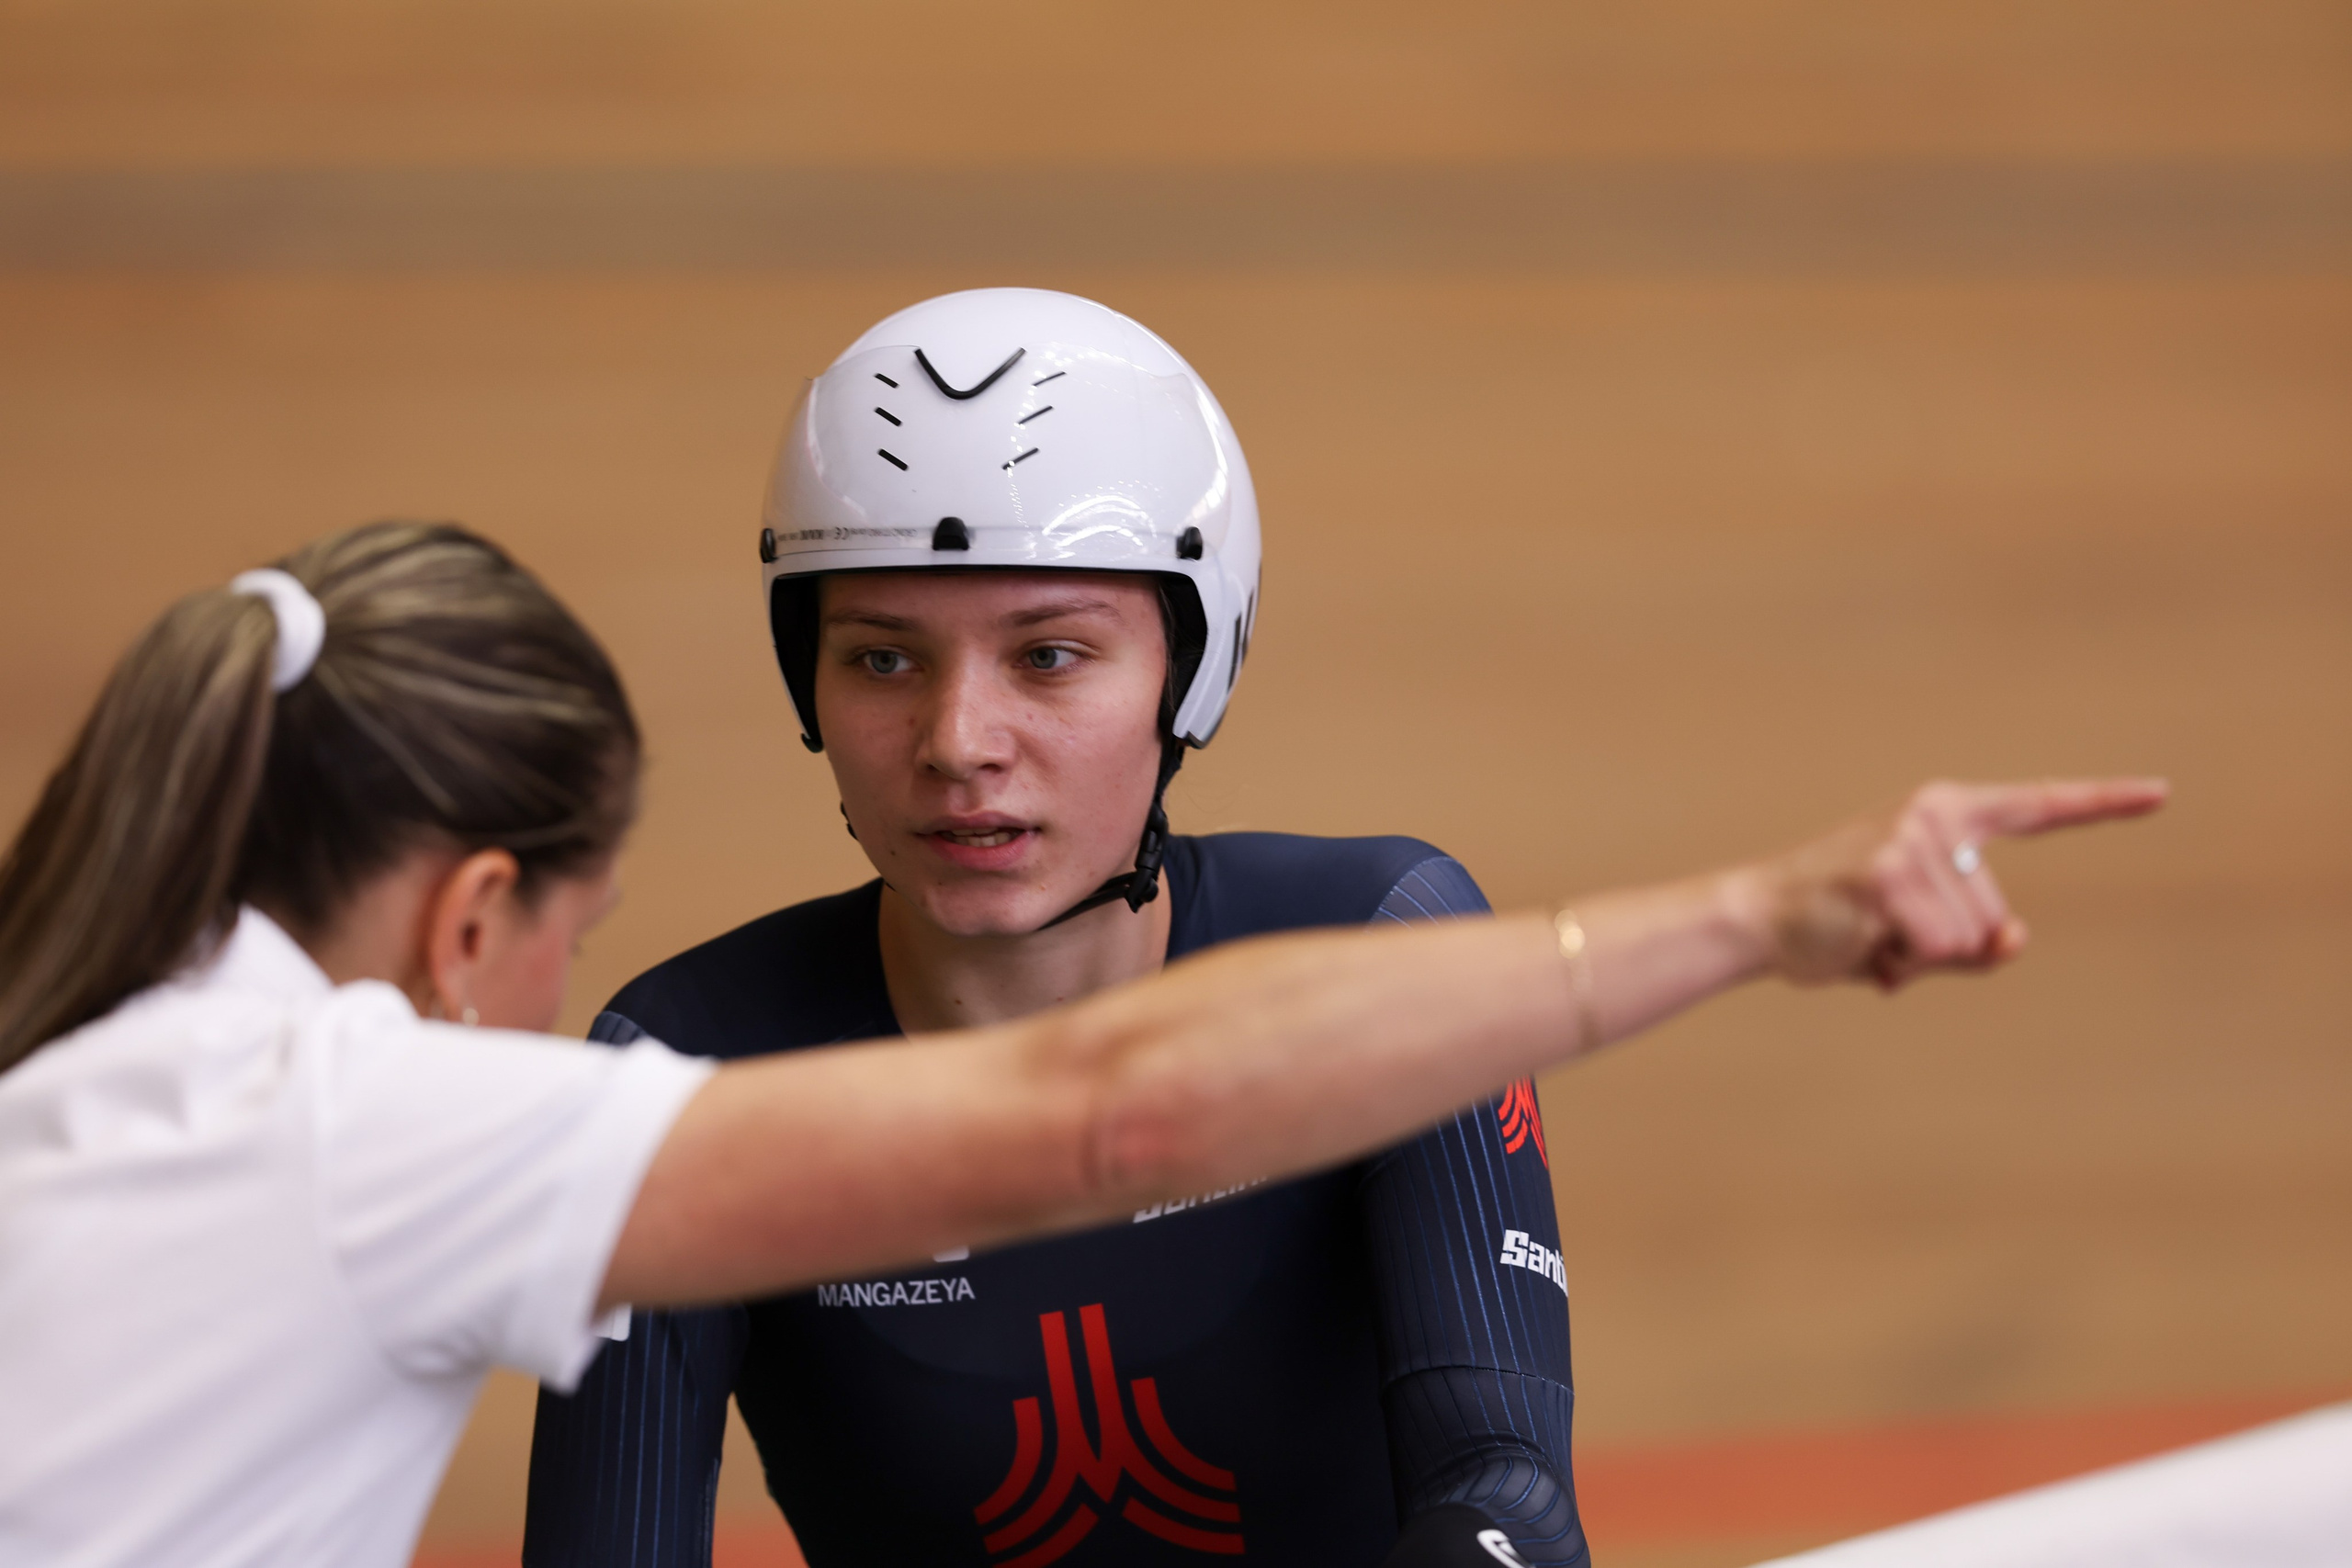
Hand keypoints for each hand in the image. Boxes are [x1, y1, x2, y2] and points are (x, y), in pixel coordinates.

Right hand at [1741, 778, 2168, 987]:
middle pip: (1993, 916)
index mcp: (1946, 812)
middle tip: (1880, 932)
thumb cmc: (1842, 923)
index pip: (2037, 807)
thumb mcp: (1922, 929)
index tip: (2161, 793)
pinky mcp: (1886, 876)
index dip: (2102, 803)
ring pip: (1966, 939)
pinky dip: (1900, 963)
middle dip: (1944, 945)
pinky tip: (1858, 943)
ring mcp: (1909, 842)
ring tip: (1865, 935)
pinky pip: (1934, 947)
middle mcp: (1933, 816)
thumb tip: (2015, 941)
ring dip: (1917, 957)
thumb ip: (1980, 937)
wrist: (1756, 919)